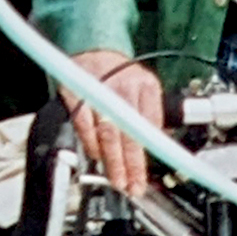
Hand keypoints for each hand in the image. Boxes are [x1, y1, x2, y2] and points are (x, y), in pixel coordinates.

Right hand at [68, 53, 162, 196]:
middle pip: (130, 133)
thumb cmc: (121, 74)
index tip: (148, 173)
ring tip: (117, 180)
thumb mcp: (146, 86)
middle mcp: (125, 88)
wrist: (94, 50)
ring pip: (107, 133)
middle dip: (131, 164)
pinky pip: (84, 126)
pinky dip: (91, 144)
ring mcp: (100, 92)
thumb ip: (152, 114)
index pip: (152, 124)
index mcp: (146, 85)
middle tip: (133, 186)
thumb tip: (158, 144)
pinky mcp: (78, 95)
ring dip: (112, 160)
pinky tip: (97, 156)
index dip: (150, 152)